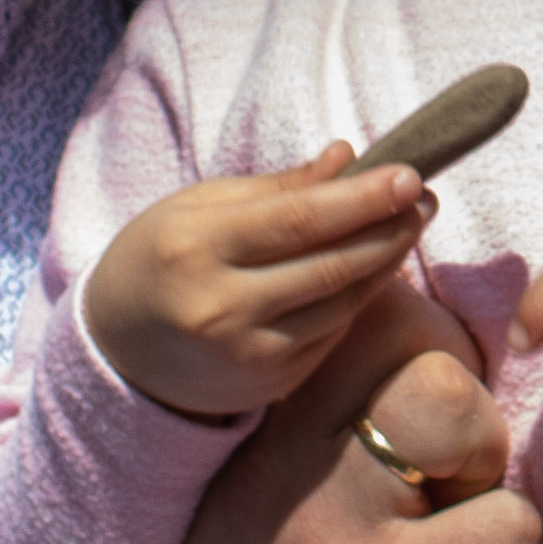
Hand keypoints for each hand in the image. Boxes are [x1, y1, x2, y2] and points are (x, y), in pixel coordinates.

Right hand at [88, 142, 439, 424]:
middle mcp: (221, 309)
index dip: (361, 198)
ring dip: (385, 263)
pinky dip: (356, 300)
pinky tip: (372, 269)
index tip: (409, 174)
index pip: (297, 221)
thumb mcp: (198, 208)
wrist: (118, 354)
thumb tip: (347, 157)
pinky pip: (330, 335)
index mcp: (196, 249)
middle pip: (329, 266)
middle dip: (388, 229)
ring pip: (340, 305)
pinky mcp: (268, 386)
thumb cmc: (158, 261)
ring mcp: (247, 356)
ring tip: (409, 224)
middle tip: (424, 197)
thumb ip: (277, 188)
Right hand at [142, 289, 538, 543]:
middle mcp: (293, 457)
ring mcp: (338, 523)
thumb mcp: (266, 518)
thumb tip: (425, 371)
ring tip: (457, 541)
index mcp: (267, 434)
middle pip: (416, 329)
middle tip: (452, 487)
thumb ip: (322, 443)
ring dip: (491, 474)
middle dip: (466, 394)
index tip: (427, 429)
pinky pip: (511, 527)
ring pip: (458, 404)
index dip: (425, 347)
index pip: (365, 309)